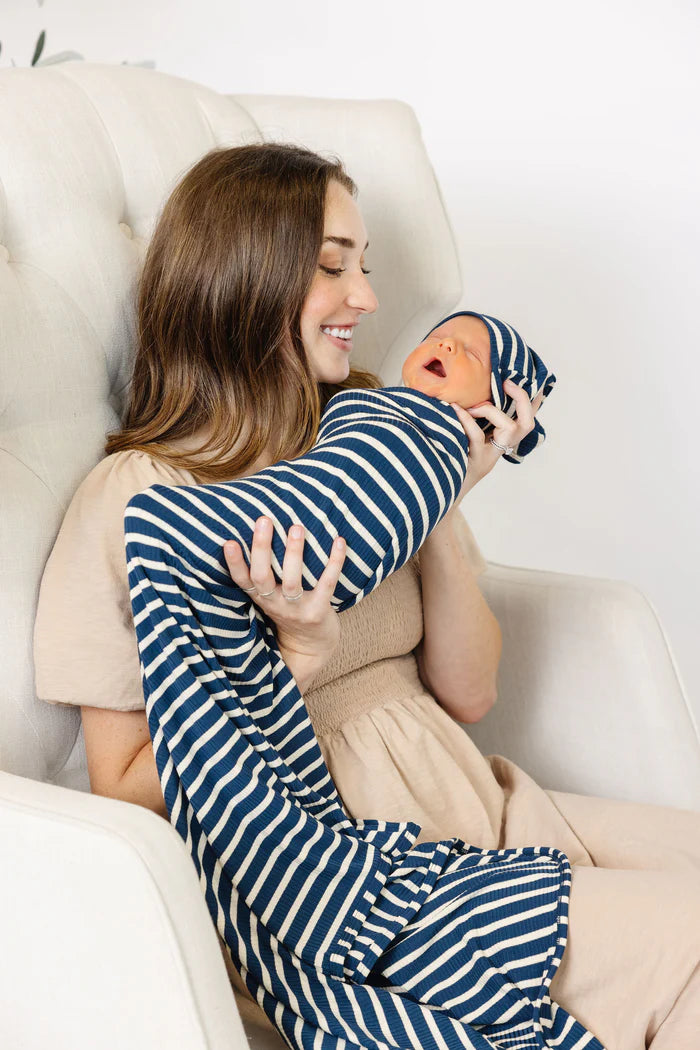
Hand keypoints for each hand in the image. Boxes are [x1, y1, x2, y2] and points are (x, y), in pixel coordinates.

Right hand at [223, 516, 345, 682]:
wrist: (311, 645)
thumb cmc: (289, 609)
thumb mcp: (270, 595)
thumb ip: (265, 572)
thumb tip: (261, 530)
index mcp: (260, 597)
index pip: (242, 580)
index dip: (235, 563)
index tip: (229, 542)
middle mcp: (274, 604)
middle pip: (262, 577)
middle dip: (262, 548)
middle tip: (264, 520)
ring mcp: (296, 610)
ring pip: (292, 581)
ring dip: (294, 553)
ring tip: (296, 527)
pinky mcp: (318, 612)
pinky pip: (326, 584)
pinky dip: (334, 562)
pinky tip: (339, 541)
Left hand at [448, 380, 544, 508]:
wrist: (439, 496)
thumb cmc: (448, 463)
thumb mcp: (463, 441)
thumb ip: (468, 422)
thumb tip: (462, 394)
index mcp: (500, 444)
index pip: (525, 421)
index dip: (533, 402)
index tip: (533, 381)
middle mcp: (499, 450)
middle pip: (526, 425)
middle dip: (523, 400)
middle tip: (507, 383)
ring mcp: (488, 457)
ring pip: (509, 428)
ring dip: (490, 410)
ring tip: (470, 406)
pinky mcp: (473, 462)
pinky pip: (476, 437)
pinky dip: (466, 420)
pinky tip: (454, 409)